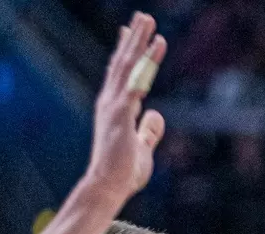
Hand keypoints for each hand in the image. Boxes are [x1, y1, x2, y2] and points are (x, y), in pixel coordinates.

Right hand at [83, 11, 167, 205]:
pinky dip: (145, 66)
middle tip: (144, 16)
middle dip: (134, 38)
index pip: (122, 73)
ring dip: (139, 43)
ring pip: (127, 66)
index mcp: (115, 108)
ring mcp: (114, 106)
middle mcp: (111, 101)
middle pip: (123, 62)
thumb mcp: (142, 148)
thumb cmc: (123, 172)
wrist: (108, 187)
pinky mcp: (121, 115)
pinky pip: (136, 84)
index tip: (131, 31)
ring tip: (149, 22)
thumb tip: (156, 115)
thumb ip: (148, 131)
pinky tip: (154, 49)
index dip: (127, 51)